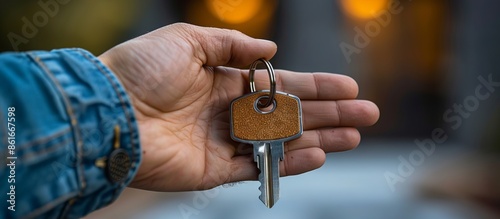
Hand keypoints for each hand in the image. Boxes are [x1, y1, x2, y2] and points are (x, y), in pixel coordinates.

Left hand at [98, 23, 378, 191]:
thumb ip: (231, 46)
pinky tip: (318, 155)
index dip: (316, 85)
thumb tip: (269, 51)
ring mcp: (224, 141)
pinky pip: (258, 167)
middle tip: (367, 115)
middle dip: (330, 114)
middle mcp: (228, 112)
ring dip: (320, 139)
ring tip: (354, 137)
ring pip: (282, 142)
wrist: (107, 111)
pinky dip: (289, 163)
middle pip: (290, 114)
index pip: (281, 84)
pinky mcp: (213, 170)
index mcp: (224, 81)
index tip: (347, 86)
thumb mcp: (187, 40)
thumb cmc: (141, 70)